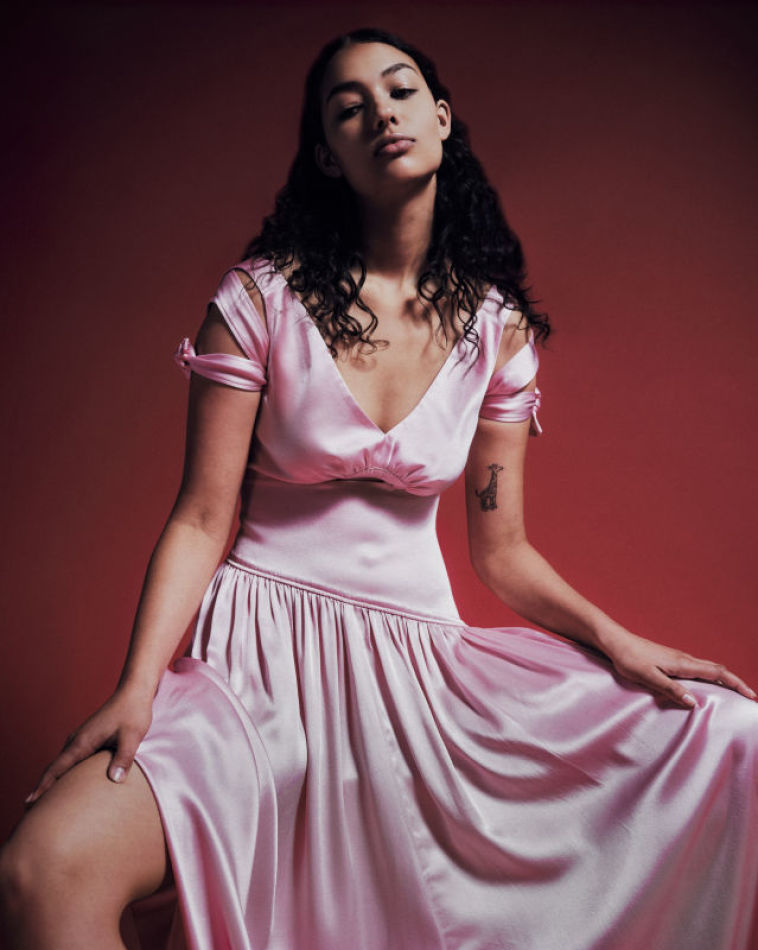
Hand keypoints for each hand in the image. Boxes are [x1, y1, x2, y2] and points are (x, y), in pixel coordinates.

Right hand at [23, 683, 155, 807]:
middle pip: (55, 767)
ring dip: (54, 779)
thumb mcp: (132, 737)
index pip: (57, 768)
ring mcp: (82, 738)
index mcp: (83, 741)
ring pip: (63, 762)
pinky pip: (71, 758)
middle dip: (44, 787)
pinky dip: (65, 771)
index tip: (30, 802)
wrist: (134, 691)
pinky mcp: (89, 737)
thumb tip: (115, 779)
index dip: (44, 786)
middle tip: (32, 809)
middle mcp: (77, 740)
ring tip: (47, 800)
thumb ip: (124, 758)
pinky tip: (69, 780)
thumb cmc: (133, 713)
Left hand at [603, 628, 756, 708]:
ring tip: (733, 694)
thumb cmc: (628, 658)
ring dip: (723, 680)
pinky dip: (709, 677)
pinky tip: (705, 685)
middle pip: (717, 670)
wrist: (615, 641)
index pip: (717, 673)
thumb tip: (695, 703)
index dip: (736, 684)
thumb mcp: (648, 676)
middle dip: (735, 683)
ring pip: (708, 669)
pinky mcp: (670, 660)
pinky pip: (697, 669)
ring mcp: (677, 658)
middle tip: (749, 697)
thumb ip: (671, 689)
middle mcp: (684, 659)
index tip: (751, 695)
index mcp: (682, 664)